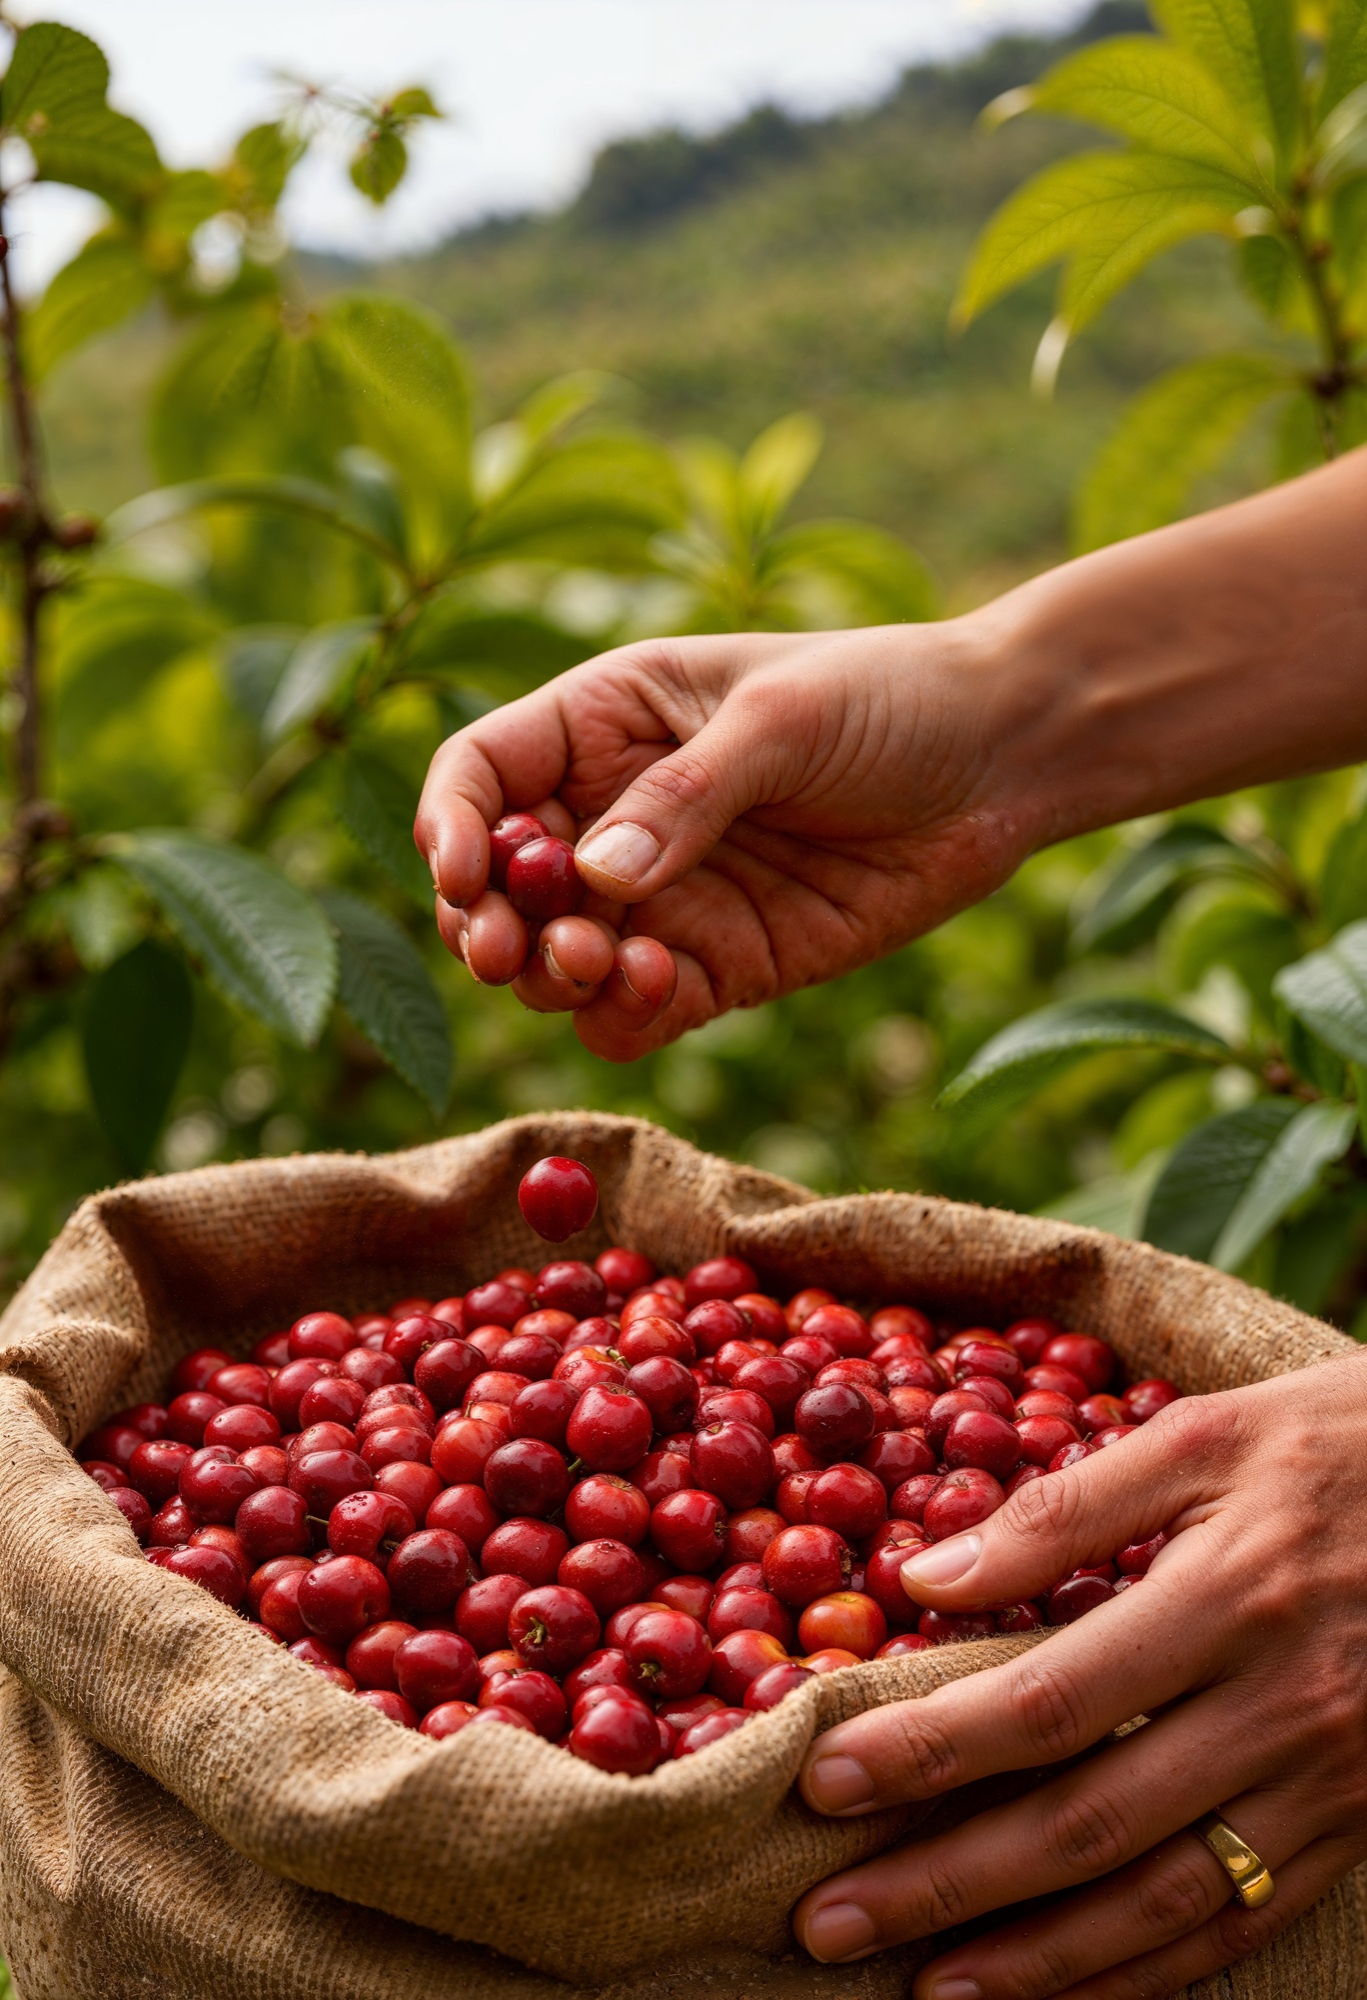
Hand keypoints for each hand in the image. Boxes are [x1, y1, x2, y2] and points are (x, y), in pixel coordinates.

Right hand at [414, 624, 1030, 1059]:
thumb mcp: (783, 720)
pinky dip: (623, 1016)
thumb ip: (686, 795)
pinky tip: (659, 987)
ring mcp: (661, 899)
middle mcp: (613, 817)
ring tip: (601, 959)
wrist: (1002, 760)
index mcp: (603, 723)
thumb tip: (593, 878)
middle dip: (486, 922)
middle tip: (508, 948)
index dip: (450, 826)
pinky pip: (634, 1014)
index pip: (482, 775)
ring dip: (553, 975)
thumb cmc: (887, 698)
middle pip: (498, 887)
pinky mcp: (716, 967)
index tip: (460, 873)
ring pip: (555, 963)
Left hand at [792, 1361, 1366, 1996]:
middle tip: (829, 1921)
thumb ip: (1067, 1508)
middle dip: (948, 1883)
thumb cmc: (1336, 1446)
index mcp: (1227, 1599)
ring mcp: (1329, 1786)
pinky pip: (1245, 1924)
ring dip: (1038, 1961)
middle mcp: (1279, 1711)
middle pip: (1088, 1825)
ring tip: (926, 1987)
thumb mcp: (1205, 1439)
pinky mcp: (1357, 1827)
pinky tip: (1070, 1994)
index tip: (825, 1778)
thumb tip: (926, 1576)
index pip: (1049, 1700)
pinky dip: (1150, 1974)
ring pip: (1164, 1903)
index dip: (932, 1750)